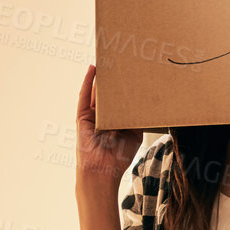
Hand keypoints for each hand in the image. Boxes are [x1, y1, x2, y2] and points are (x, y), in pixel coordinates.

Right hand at [75, 64, 141, 188]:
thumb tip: (147, 105)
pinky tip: (92, 69)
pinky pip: (84, 96)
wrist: (104, 170)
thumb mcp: (135, 134)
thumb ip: (137, 119)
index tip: (131, 72)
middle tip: (121, 60)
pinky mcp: (82, 116)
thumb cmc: (119, 155)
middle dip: (113, 77)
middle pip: (107, 92)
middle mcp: (101, 115)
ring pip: (95, 91)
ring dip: (101, 75)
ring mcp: (90, 115)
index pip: (119, 99)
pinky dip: (88, 82)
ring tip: (108, 59)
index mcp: (113, 119)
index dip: (123, 86)